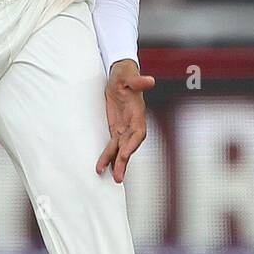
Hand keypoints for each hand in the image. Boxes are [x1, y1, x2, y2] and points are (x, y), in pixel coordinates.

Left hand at [96, 59, 154, 184]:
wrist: (120, 75)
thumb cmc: (126, 74)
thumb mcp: (129, 76)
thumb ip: (138, 81)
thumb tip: (150, 80)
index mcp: (137, 114)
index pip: (138, 133)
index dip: (132, 144)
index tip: (125, 154)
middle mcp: (133, 124)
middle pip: (129, 146)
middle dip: (124, 161)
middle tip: (118, 177)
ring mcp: (124, 128)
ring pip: (121, 149)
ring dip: (116, 164)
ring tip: (113, 178)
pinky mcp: (116, 128)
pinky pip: (113, 145)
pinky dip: (108, 156)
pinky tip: (103, 167)